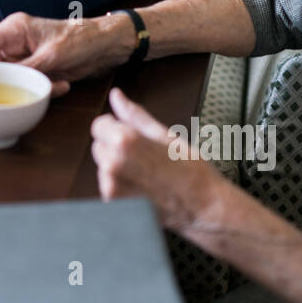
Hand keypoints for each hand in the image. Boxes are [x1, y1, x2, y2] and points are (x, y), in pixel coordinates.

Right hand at [0, 12, 136, 94]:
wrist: (106, 45)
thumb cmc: (81, 39)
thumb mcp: (51, 56)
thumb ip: (24, 69)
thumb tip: (2, 80)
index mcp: (15, 29)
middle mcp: (15, 42)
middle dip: (5, 81)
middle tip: (11, 93)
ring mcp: (25, 56)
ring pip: (11, 78)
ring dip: (29, 86)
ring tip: (53, 83)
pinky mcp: (36, 69)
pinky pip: (29, 84)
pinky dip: (43, 88)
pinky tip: (62, 84)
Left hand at [91, 88, 224, 232]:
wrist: (202, 206)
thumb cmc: (190, 169)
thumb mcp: (165, 134)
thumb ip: (134, 115)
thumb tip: (116, 95)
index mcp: (124, 142)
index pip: (99, 125)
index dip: (117, 128)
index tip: (133, 136)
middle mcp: (112, 164)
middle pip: (99, 146)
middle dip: (116, 147)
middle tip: (145, 157)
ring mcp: (111, 187)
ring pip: (103, 166)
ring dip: (118, 167)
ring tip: (146, 173)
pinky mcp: (113, 204)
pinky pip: (108, 185)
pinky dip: (120, 185)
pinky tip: (142, 187)